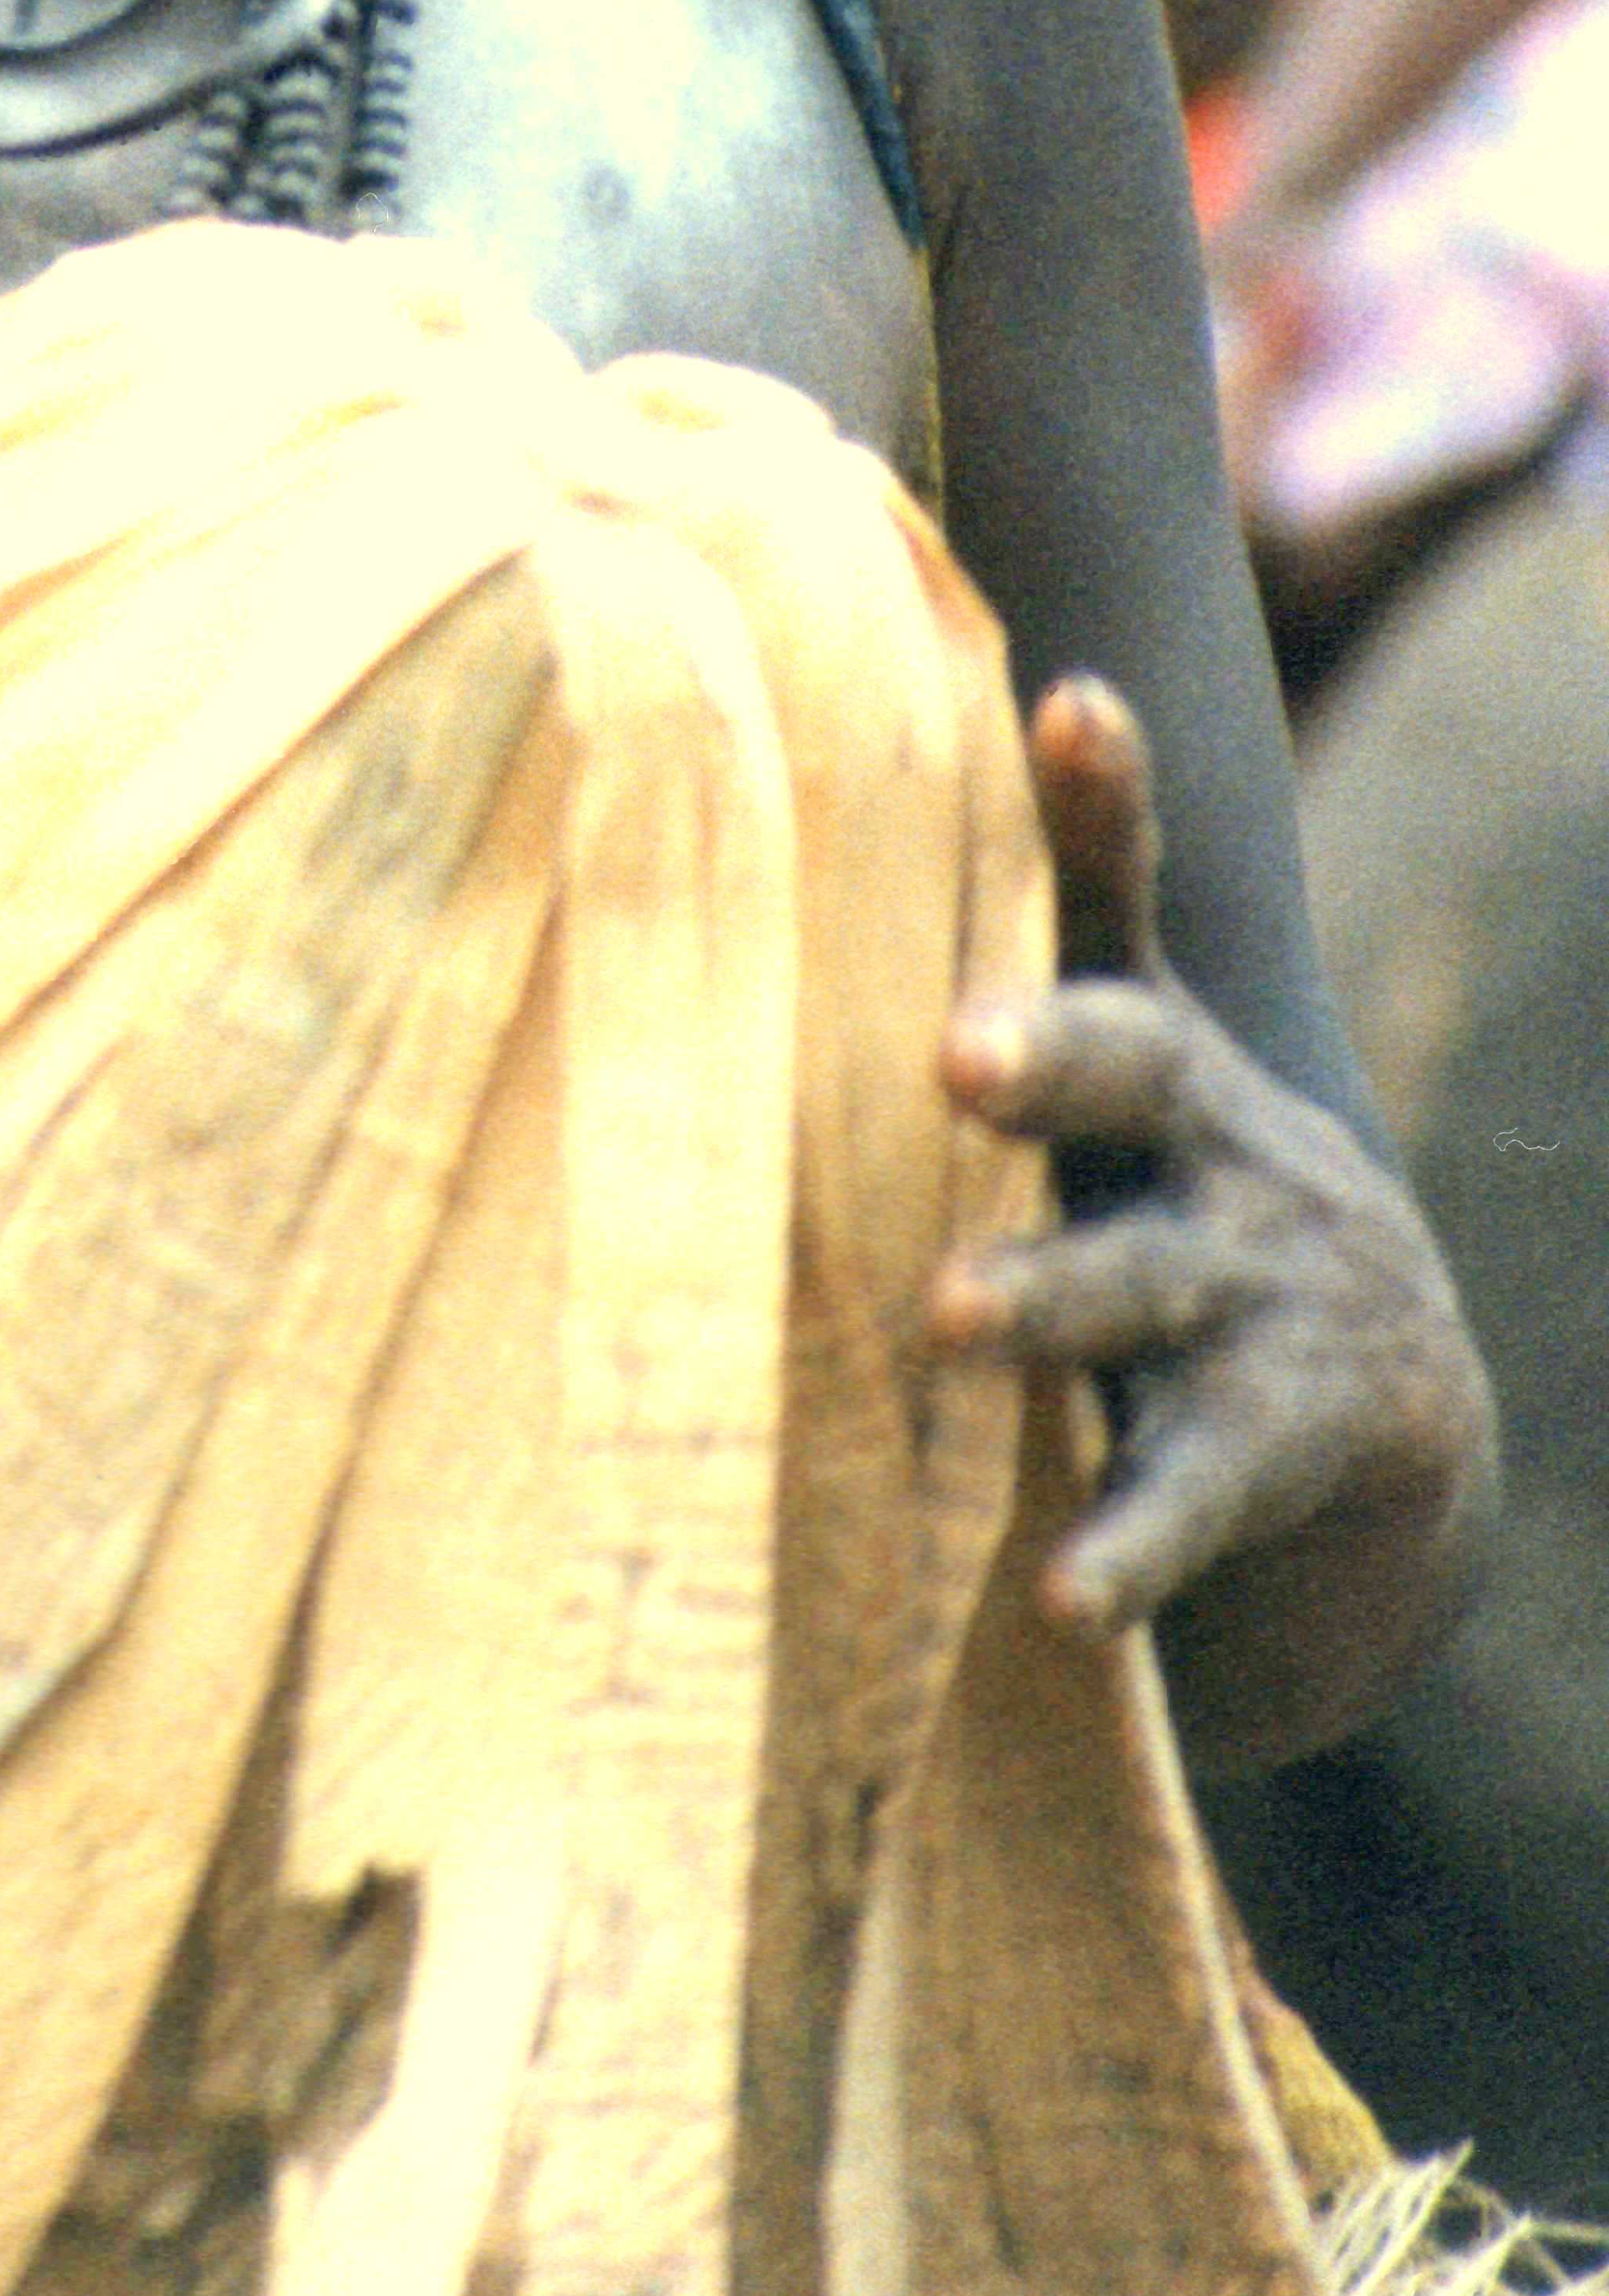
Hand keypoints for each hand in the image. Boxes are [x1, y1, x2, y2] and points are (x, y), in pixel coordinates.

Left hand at [925, 674, 1492, 1769]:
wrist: (1382, 1434)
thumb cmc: (1177, 1216)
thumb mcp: (1115, 1095)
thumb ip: (1024, 965)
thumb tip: (913, 748)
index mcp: (1156, 1054)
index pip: (1122, 902)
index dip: (1106, 797)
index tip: (1073, 699)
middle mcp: (1214, 1151)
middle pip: (1132, 1076)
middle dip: (1048, 1053)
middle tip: (957, 1052)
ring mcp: (1253, 1299)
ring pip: (1138, 1287)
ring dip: (1045, 1298)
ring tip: (949, 1316)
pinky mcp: (1272, 1451)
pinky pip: (1187, 1495)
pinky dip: (1125, 1546)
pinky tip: (1061, 1596)